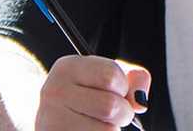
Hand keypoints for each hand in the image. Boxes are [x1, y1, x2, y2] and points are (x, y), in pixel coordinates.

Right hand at [35, 55, 151, 130]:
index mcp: (68, 67)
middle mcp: (55, 91)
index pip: (111, 75)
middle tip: (110, 115)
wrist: (55, 122)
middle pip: (111, 106)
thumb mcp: (106, 81)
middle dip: (122, 114)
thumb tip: (140, 101)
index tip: (114, 91)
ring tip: (96, 126)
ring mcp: (52, 119)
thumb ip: (132, 80)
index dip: (122, 87)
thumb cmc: (86, 101)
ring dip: (110, 130)